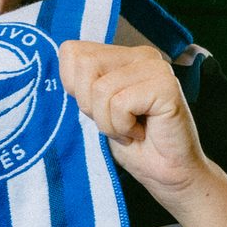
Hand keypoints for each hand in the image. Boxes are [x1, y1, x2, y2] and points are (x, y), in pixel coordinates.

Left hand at [58, 40, 209, 212]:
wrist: (166, 173)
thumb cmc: (131, 145)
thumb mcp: (95, 110)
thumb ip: (81, 84)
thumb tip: (60, 61)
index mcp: (121, 55)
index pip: (71, 52)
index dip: (74, 87)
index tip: (99, 110)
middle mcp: (140, 55)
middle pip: (83, 65)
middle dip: (90, 105)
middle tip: (115, 122)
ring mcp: (156, 67)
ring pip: (100, 88)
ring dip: (109, 122)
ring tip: (130, 130)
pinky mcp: (166, 85)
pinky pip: (120, 103)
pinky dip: (123, 127)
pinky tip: (141, 132)